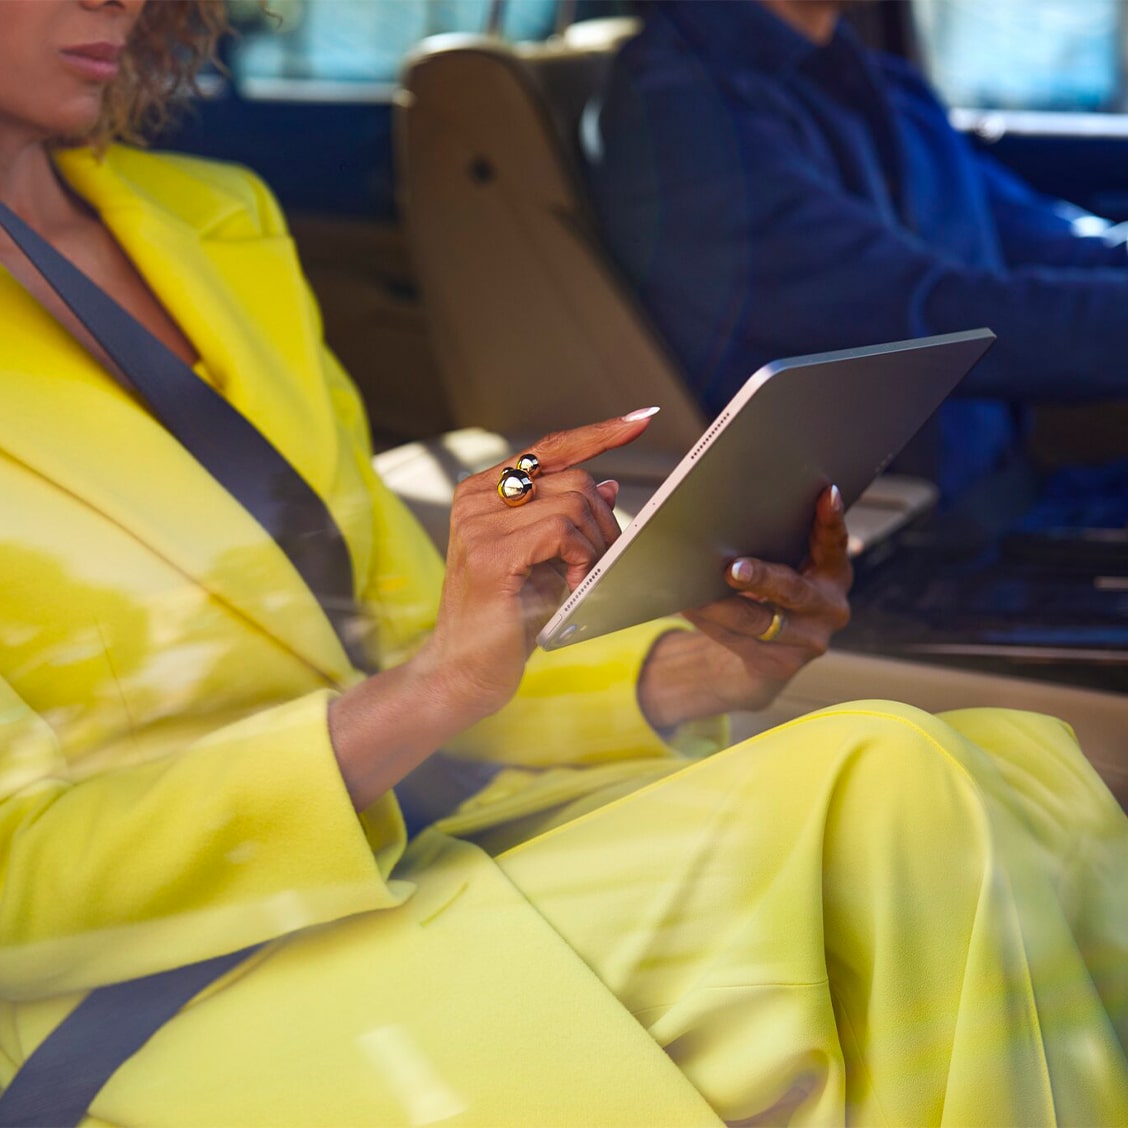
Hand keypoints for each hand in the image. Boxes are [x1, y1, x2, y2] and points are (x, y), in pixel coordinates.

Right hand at [419, 410, 658, 722]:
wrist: (464, 673)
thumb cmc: (506, 619)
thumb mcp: (546, 561)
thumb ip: (569, 521)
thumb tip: (610, 485)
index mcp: (484, 491)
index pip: (550, 448)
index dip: (598, 433)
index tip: (641, 420)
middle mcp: (476, 497)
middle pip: (574, 477)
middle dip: (606, 521)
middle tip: (608, 561)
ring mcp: (478, 523)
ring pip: (573, 503)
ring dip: (597, 546)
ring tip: (586, 580)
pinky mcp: (490, 553)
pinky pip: (562, 531)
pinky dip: (583, 559)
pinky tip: (575, 588)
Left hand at [638, 485, 851, 726]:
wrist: (768, 656)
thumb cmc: (771, 594)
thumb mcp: (785, 568)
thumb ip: (775, 546)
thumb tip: (726, 520)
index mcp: (834, 573)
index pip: (834, 543)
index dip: (831, 519)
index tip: (826, 493)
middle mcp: (829, 607)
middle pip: (792, 590)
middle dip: (760, 578)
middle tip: (732, 569)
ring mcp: (808, 640)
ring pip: (757, 621)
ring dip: (721, 605)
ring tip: (693, 592)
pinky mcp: (780, 664)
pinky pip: (737, 640)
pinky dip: (710, 622)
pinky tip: (689, 606)